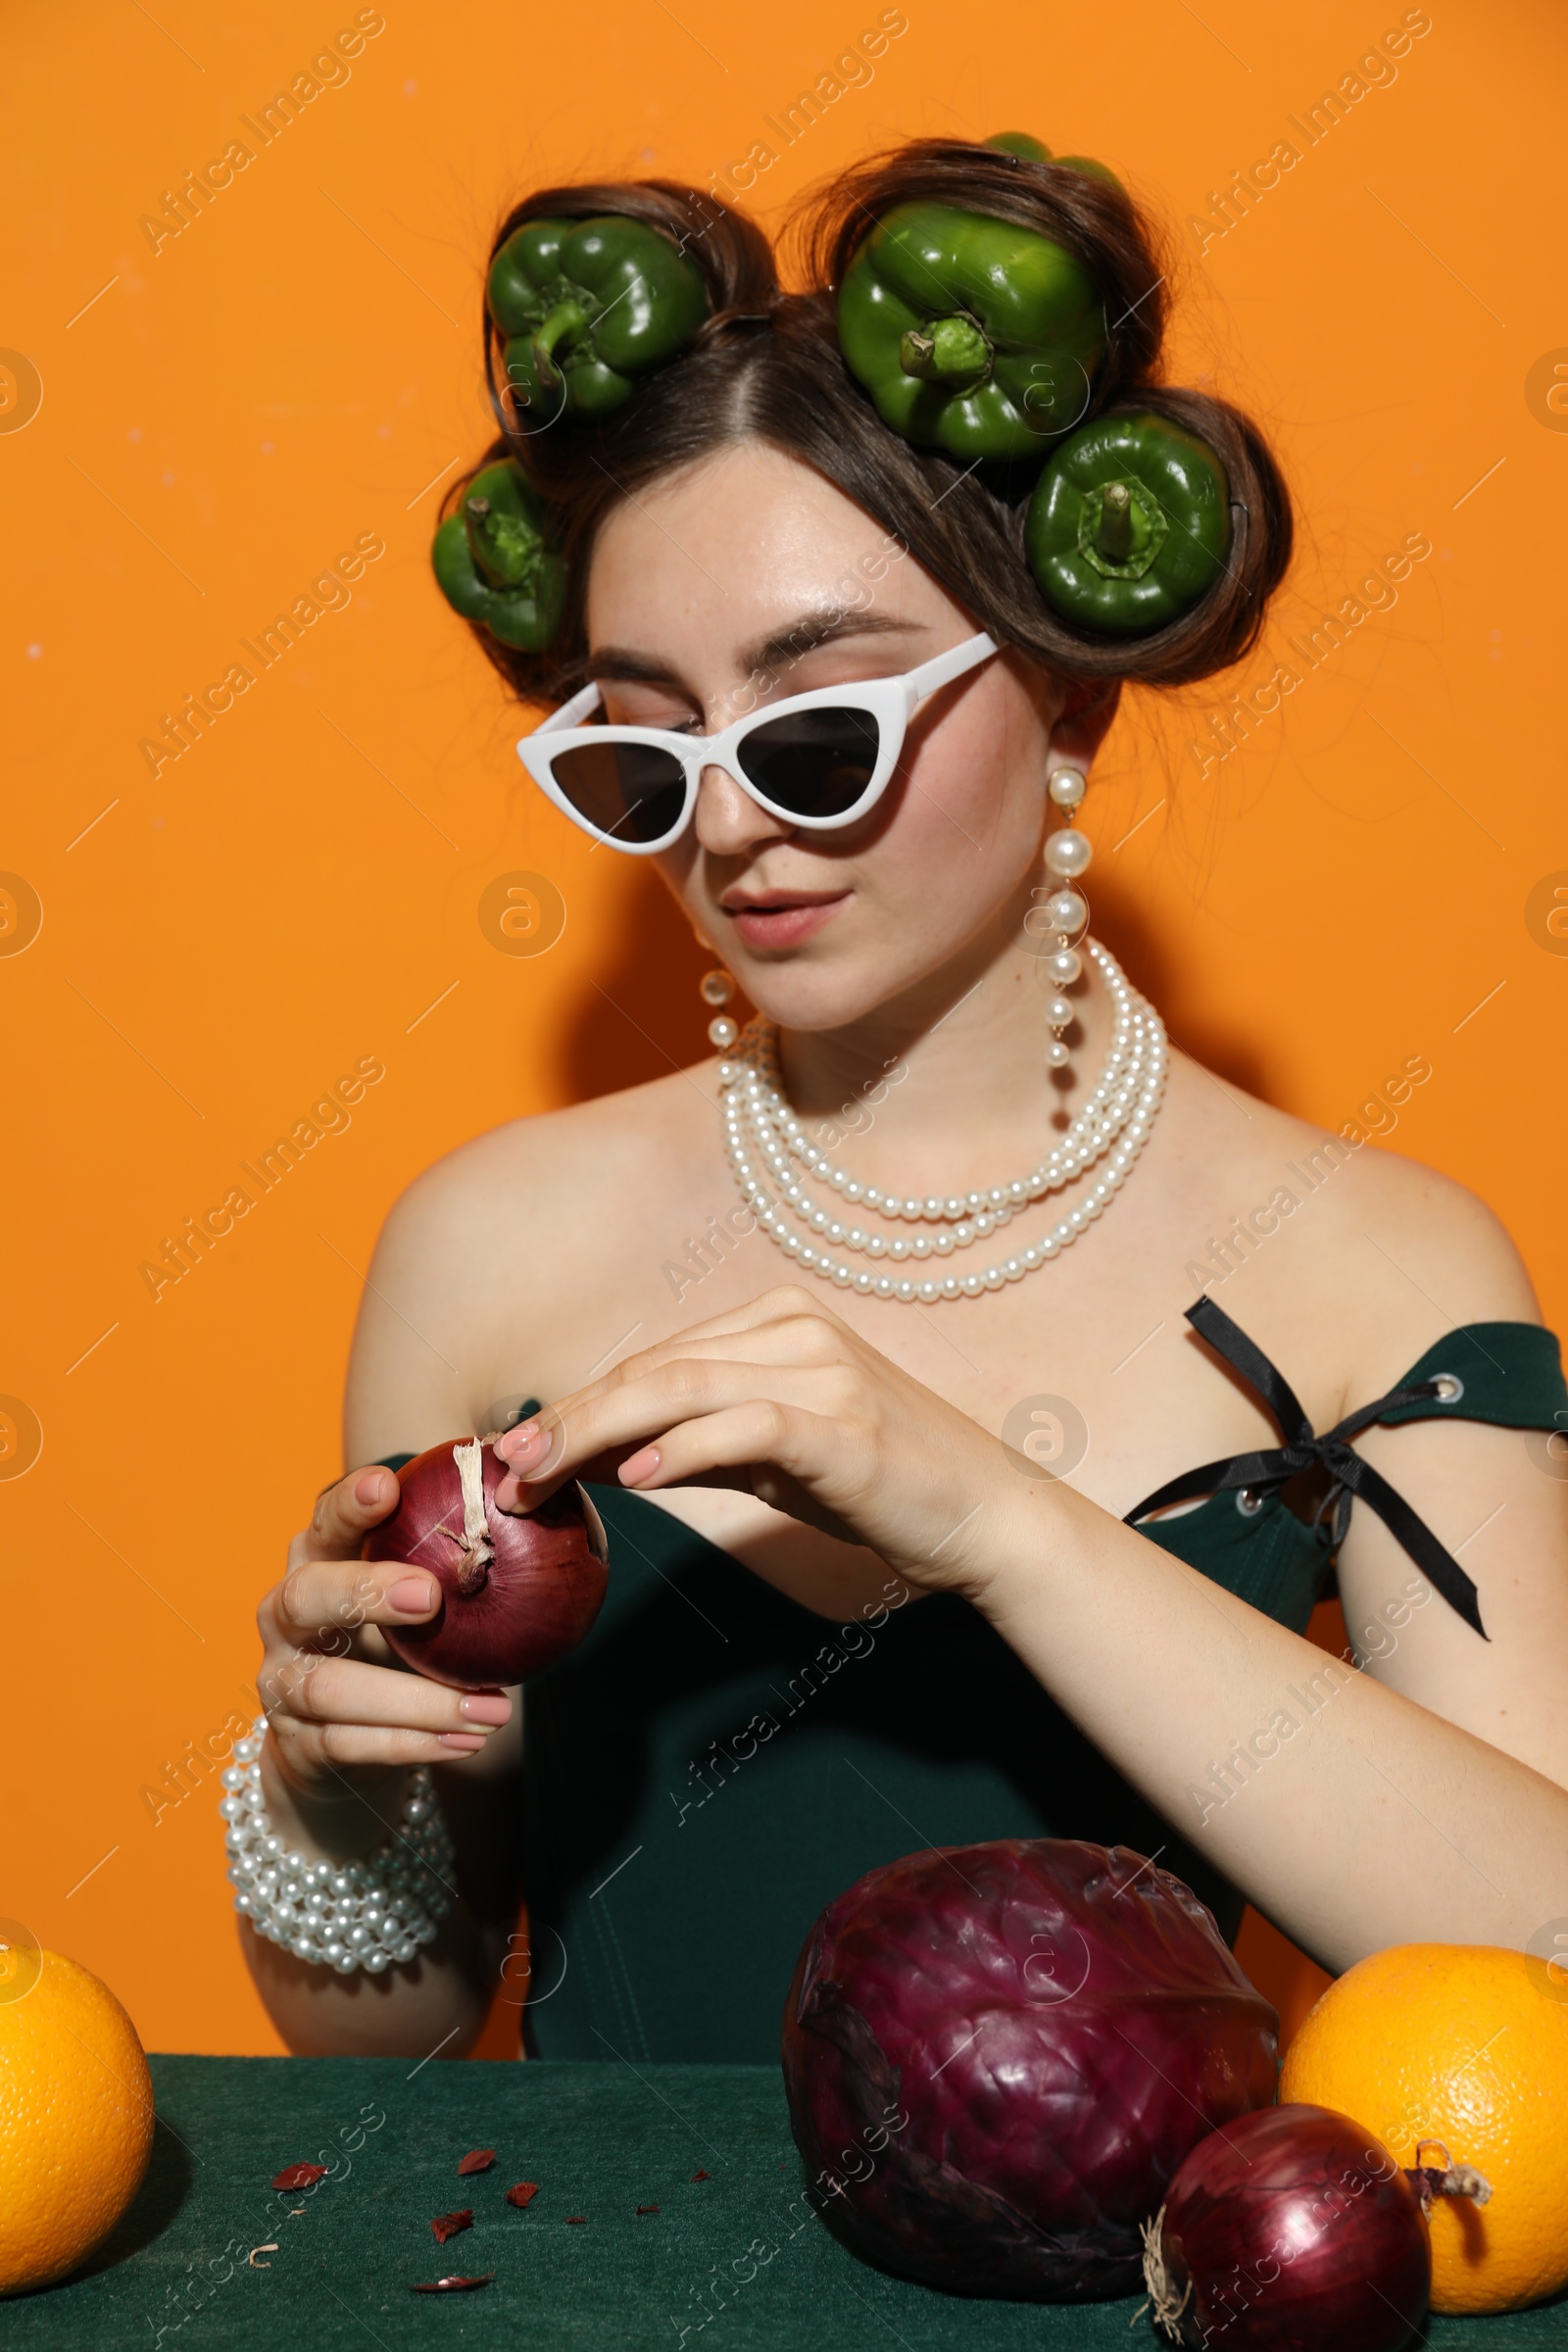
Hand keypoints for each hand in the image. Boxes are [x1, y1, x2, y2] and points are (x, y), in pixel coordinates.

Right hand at [256, 1466, 513, 1805]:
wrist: (330, 1741)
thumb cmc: (388, 1643)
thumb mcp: (410, 1600)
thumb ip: (448, 1566)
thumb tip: (538, 1524)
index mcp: (315, 1562)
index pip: (324, 1523)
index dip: (348, 1505)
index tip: (386, 1486)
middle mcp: (284, 1617)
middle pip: (304, 1596)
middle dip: (363, 1592)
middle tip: (429, 1596)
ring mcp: (281, 1682)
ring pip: (332, 1687)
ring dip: (418, 1701)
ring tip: (493, 1710)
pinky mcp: (295, 1742)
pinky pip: (348, 1744)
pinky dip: (413, 1744)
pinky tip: (467, 1741)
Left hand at [492, 1285, 1035, 1602]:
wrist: (983, 1513)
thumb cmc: (875, 1485)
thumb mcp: (770, 1457)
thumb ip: (691, 1443)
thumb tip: (593, 1455)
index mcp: (777, 1321)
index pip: (655, 1360)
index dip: (579, 1404)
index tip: (516, 1452)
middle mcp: (797, 1328)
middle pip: (656, 1367)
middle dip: (571, 1417)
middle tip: (504, 1466)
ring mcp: (824, 1370)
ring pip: (685, 1386)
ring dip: (599, 1431)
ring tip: (541, 1473)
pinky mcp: (845, 1425)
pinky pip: (745, 1425)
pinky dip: (681, 1448)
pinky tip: (632, 1479)